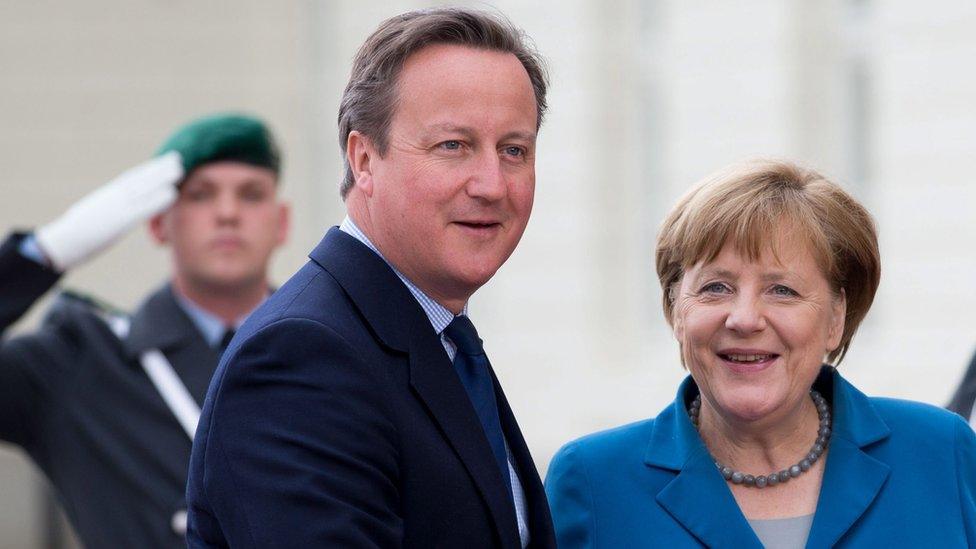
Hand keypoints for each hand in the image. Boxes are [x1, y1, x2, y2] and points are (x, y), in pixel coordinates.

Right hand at [35, 152, 183, 270]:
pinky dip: (158, 200)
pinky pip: (142, 207)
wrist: (64, 242)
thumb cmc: (77, 233)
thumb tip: (114, 206)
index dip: (148, 169)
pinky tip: (172, 194)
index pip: (131, 178)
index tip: (162, 161)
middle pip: (139, 178)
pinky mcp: (120, 220)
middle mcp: (113, 196)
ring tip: (180, 170)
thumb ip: (108, 207)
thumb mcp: (95, 214)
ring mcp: (117, 206)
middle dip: (159, 168)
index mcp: (107, 195)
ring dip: (162, 178)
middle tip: (177, 157)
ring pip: (143, 188)